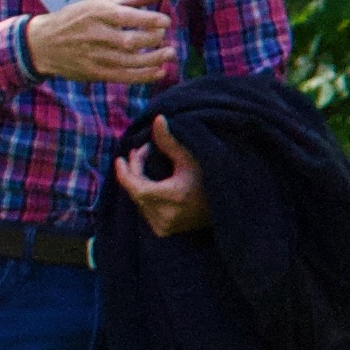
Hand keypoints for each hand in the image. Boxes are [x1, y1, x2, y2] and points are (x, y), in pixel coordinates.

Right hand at [26, 0, 178, 85]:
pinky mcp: (94, 72)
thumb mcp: (103, 1)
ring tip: (170, 53)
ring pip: (128, 60)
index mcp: (97, 12)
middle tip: (163, 36)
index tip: (166, 21)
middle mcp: (95, 34)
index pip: (125, 16)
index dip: (149, 19)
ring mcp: (94, 55)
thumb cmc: (79, 17)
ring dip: (153, 59)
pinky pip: (123, 76)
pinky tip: (159, 71)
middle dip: (152, 39)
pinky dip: (143, 75)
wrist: (43, 43)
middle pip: (129, 40)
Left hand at [112, 116, 211, 238]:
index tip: (120, 157)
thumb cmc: (212, 179)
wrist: (228, 207)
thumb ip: (170, 141)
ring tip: (146, 165)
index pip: (133, 186)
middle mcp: (164, 216)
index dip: (124, 171)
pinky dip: (146, 197)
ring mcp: (164, 226)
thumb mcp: (191, 159)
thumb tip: (158, 119)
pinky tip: (153, 184)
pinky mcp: (165, 231)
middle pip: (135, 192)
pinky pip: (146, 211)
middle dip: (135, 171)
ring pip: (139, 201)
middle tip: (141, 153)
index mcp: (170, 197)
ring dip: (139, 183)